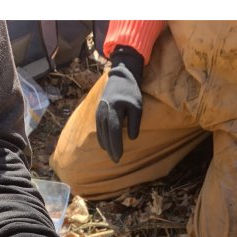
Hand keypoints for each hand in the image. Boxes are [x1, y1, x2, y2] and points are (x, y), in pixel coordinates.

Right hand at [95, 46, 144, 162]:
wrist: (120, 76)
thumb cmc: (131, 92)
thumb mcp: (137, 106)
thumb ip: (135, 122)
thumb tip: (131, 138)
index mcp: (114, 109)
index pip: (114, 132)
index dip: (116, 145)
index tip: (119, 157)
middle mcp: (104, 111)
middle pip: (106, 134)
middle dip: (111, 148)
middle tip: (116, 160)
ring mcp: (99, 111)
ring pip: (101, 131)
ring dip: (105, 144)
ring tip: (111, 155)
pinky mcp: (98, 110)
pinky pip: (98, 127)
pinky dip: (101, 137)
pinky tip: (104, 144)